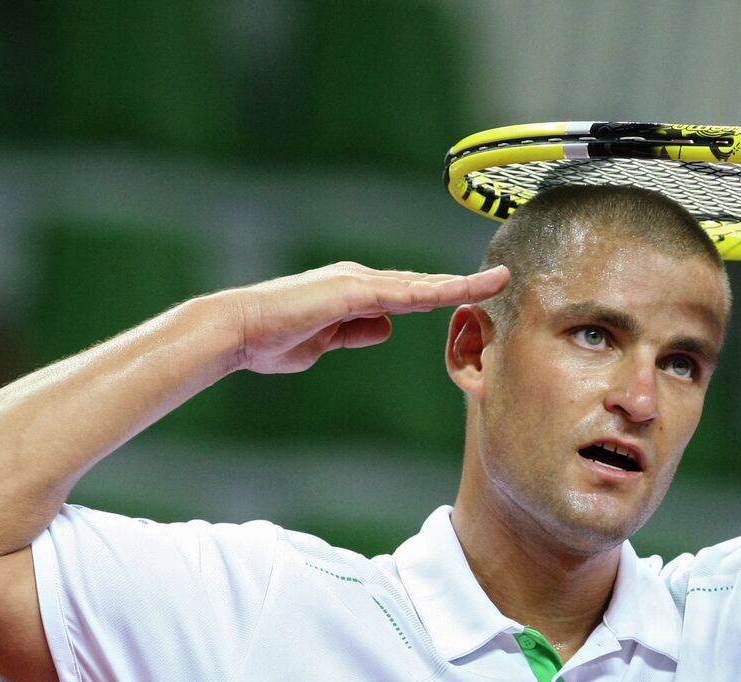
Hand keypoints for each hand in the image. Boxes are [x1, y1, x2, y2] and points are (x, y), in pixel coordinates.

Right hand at [226, 261, 509, 373]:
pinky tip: (462, 291)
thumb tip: (385, 328)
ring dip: (460, 283)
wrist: (238, 332)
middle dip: (462, 284)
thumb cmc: (273, 341)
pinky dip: (435, 291)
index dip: (442, 293)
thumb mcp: (326, 343)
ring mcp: (357, 282)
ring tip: (498, 281)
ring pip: (420, 284)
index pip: (409, 295)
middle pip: (422, 284)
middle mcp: (360, 281)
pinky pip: (403, 292)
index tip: (475, 295)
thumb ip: (356, 332)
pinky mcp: (352, 290)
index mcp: (355, 294)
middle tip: (502, 279)